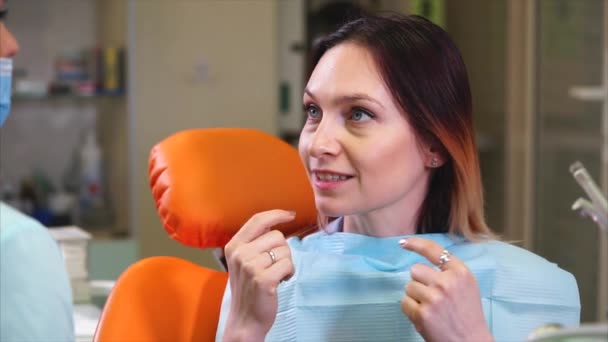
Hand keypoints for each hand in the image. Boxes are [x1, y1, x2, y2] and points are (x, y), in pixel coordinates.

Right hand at [222, 210, 295, 341]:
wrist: (244, 319)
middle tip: (275, 266)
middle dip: (283, 250)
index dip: (277, 214)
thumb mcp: (243, 261)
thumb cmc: (249, 288)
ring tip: (276, 275)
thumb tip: (276, 222)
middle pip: (277, 236)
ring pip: (285, 250)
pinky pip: (288, 264)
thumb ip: (255, 242)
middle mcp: (240, 254)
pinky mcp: (263, 279)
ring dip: (286, 263)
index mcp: (234, 246)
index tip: (290, 214)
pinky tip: (280, 281)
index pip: (258, 220)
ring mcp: (250, 266)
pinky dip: (289, 273)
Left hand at [399, 237, 492, 341]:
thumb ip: (449, 272)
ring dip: (415, 297)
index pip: (434, 250)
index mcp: (460, 273)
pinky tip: (425, 317)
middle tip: (432, 297)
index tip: (403, 243)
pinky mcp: (423, 313)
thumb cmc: (467, 315)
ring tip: (431, 309)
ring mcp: (434, 298)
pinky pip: (404, 302)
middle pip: (415, 270)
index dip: (415, 244)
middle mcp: (447, 282)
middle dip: (419, 282)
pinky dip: (410, 310)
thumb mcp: (466, 286)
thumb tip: (420, 262)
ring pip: (409, 286)